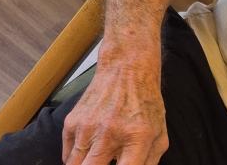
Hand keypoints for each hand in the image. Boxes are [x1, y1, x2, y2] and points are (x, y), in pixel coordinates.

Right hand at [62, 47, 167, 164]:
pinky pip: (67, 156)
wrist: (125, 71)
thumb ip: (149, 163)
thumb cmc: (145, 105)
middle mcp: (109, 133)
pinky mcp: (71, 123)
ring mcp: (87, 128)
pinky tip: (89, 154)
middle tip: (104, 163)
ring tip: (98, 159)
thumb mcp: (159, 134)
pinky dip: (77, 160)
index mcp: (137, 137)